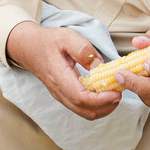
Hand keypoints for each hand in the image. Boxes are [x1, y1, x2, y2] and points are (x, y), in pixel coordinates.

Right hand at [6, 21, 121, 119]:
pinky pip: (81, 107)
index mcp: (60, 77)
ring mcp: (61, 95)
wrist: (29, 48)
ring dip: (102, 108)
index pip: (81, 98)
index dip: (102, 100)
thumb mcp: (67, 37)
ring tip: (115, 93)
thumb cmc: (48, 41)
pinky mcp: (64, 95)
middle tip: (120, 93)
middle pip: (85, 110)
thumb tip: (100, 67)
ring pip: (84, 112)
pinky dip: (95, 105)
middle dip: (106, 107)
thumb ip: (84, 50)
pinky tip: (104, 93)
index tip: (117, 93)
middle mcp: (59, 91)